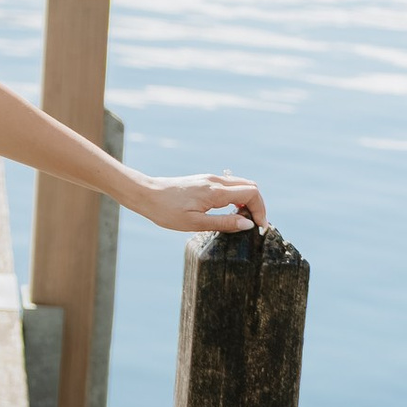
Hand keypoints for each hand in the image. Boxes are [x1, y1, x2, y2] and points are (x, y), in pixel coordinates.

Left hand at [139, 171, 268, 236]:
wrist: (146, 194)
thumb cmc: (167, 211)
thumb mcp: (196, 223)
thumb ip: (224, 223)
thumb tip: (248, 225)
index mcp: (215, 191)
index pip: (251, 193)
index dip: (261, 210)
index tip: (259, 227)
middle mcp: (215, 181)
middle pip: (250, 186)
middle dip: (257, 205)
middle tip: (253, 224)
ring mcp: (209, 179)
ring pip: (240, 184)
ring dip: (247, 200)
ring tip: (241, 220)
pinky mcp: (203, 181)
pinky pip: (228, 185)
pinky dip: (236, 197)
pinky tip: (229, 211)